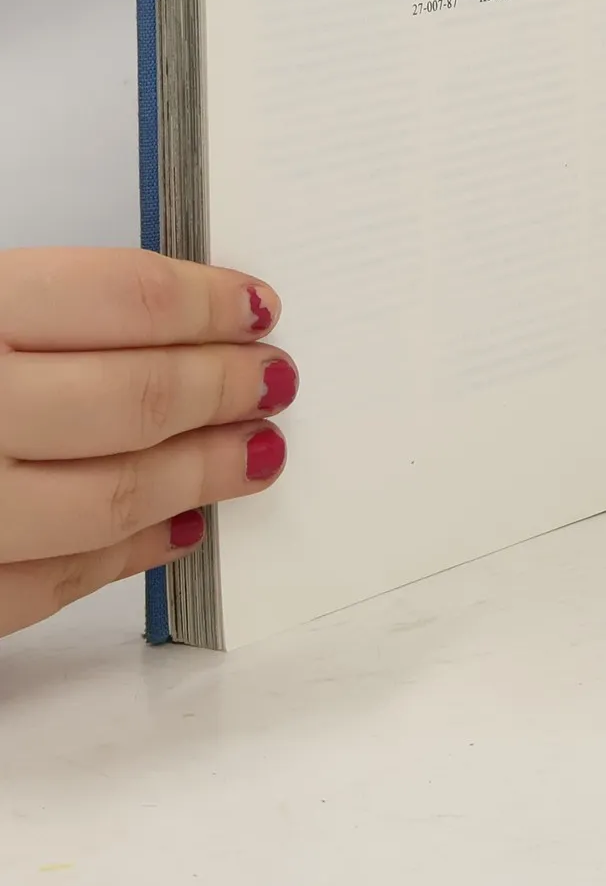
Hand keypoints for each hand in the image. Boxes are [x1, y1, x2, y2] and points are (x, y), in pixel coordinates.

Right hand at [0, 250, 294, 638]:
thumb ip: (50, 312)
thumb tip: (182, 318)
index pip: (126, 298)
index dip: (210, 305)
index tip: (260, 310)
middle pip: (134, 399)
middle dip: (224, 389)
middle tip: (276, 381)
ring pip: (107, 500)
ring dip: (199, 476)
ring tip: (257, 455)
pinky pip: (49, 586)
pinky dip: (126, 556)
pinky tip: (178, 530)